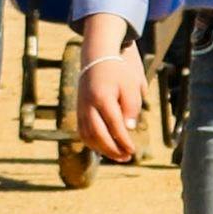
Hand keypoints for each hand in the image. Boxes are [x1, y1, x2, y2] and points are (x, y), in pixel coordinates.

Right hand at [78, 40, 147, 162]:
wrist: (98, 56)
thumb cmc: (119, 71)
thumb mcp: (132, 85)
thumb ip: (132, 107)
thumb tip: (128, 129)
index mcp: (102, 97)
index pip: (114, 125)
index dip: (123, 140)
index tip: (133, 150)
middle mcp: (88, 104)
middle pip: (97, 134)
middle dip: (112, 149)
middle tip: (126, 157)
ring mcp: (81, 108)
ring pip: (87, 135)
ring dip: (102, 149)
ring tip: (118, 156)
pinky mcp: (79, 110)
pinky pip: (83, 132)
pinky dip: (93, 143)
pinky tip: (105, 148)